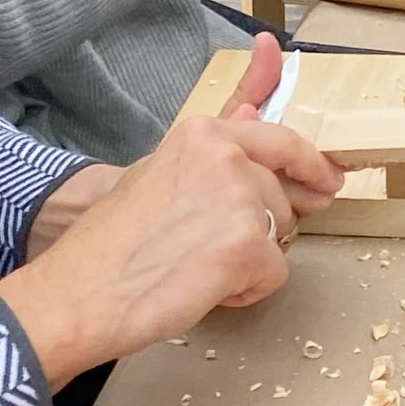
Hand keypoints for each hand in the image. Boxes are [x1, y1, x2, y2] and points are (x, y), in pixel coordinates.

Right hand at [0, 99, 345, 390]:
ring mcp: (241, 198)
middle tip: (205, 253)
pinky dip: (244, 291)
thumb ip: (211, 149)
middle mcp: (228, 156)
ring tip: (193, 270)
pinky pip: (273, 275)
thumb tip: (254, 110)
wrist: (76, 295)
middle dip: (257, 230)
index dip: (310, 165)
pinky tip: (200, 289)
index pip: (282, 140)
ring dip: (247, 261)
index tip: (328, 179)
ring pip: (278, 237)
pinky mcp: (247, 245)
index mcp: (204, 134)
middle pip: (280, 198)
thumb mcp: (157, 174)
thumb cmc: (107, 246)